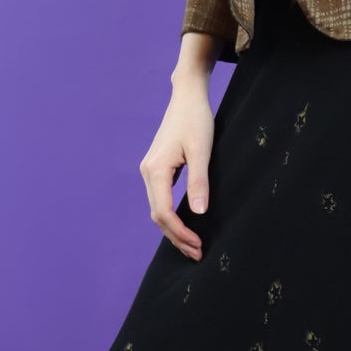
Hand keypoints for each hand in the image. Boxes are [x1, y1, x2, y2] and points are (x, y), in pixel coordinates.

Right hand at [141, 75, 217, 259]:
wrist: (187, 97)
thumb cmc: (196, 120)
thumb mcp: (202, 151)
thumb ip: (199, 182)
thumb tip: (198, 213)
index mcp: (155, 170)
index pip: (164, 212)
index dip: (180, 232)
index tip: (198, 245)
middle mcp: (147, 172)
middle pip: (157, 215)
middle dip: (176, 237)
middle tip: (197, 253)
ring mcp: (150, 170)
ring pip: (158, 209)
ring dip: (173, 229)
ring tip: (193, 244)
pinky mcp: (157, 168)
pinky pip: (160, 199)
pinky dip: (171, 216)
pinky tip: (185, 223)